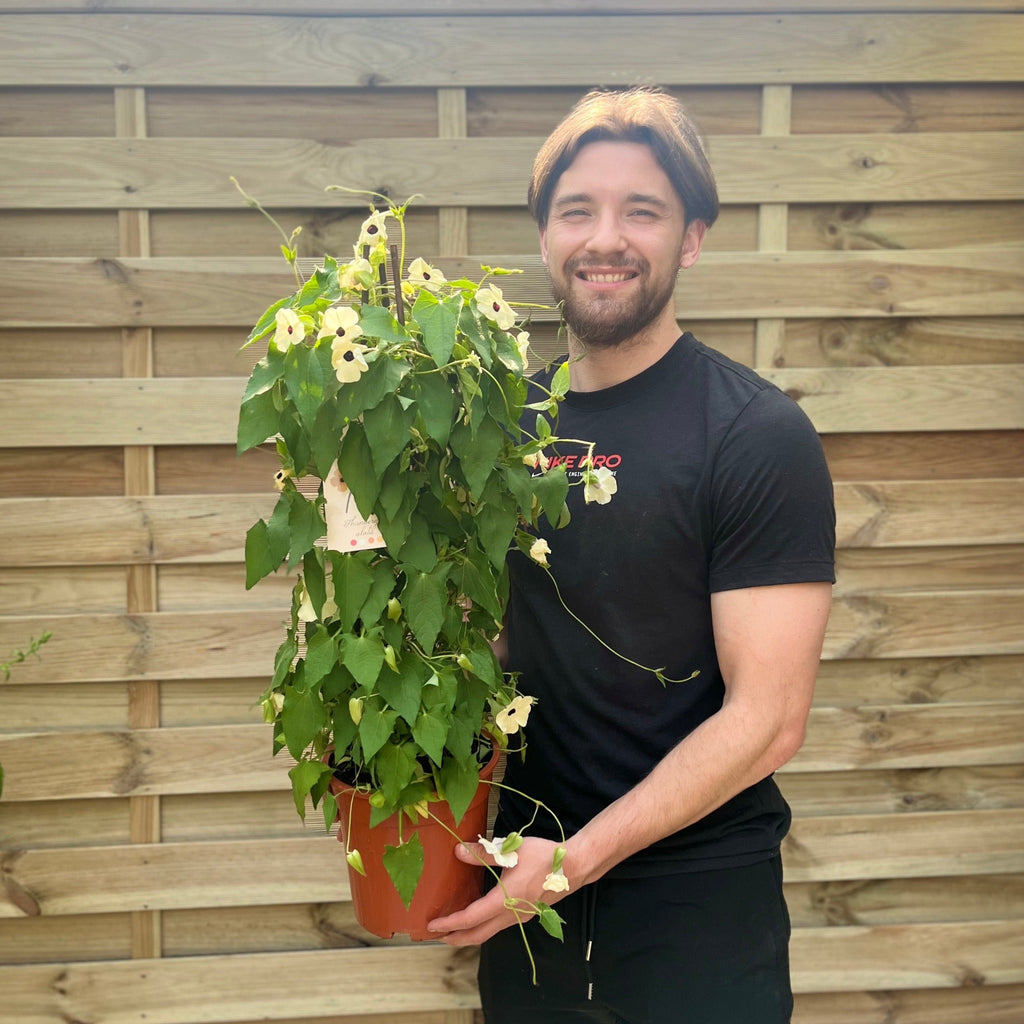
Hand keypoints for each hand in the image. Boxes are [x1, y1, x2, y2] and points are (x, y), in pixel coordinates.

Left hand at [427, 835, 570, 945]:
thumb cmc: (544, 857)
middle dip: (456, 937)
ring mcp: (520, 916)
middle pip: (478, 935)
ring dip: (470, 932)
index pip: (471, 918)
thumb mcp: (511, 850)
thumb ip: (483, 853)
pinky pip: (500, 925)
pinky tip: (481, 915)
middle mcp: (511, 914)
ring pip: (490, 932)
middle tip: (438, 936)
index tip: (432, 926)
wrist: (575, 867)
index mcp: (504, 900)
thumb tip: (458, 851)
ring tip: (455, 927)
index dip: (450, 923)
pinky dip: (484, 925)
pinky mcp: (527, 912)